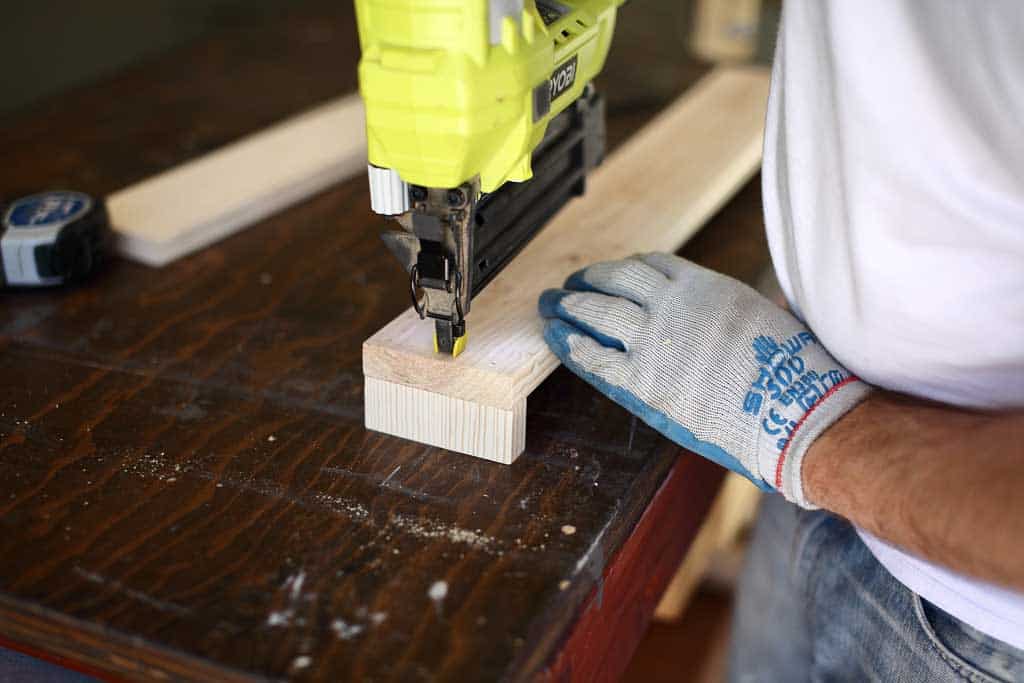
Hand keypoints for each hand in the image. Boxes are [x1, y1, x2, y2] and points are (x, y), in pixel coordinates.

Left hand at [538, 253, 870, 506]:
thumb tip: (748, 313)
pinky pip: (593, 357)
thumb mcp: (766, 318)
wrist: (793, 410)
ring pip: (597, 311)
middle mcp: (673, 306)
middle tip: (569, 285)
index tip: (612, 273)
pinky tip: (555, 338)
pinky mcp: (641, 382)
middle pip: (616, 281)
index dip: (625, 268)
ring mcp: (653, 342)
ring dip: (569, 306)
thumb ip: (739, 310)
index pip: (653, 265)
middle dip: (588, 280)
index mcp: (706, 286)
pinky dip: (570, 344)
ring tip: (551, 305)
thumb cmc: (792, 373)